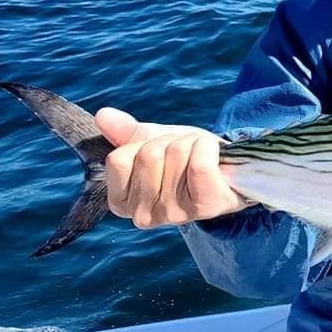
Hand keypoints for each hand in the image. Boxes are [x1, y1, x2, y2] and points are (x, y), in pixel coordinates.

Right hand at [96, 107, 250, 228]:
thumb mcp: (153, 142)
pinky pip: (200, 163)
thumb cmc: (187, 159)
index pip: (118, 159)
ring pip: (176, 153)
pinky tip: (215, 159)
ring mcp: (174, 215)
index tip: (159, 152)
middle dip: (170, 142)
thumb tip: (102, 116)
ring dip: (192, 143)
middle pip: (149, 154)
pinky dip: (208, 147)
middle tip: (186, 154)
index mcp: (122, 203)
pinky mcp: (205, 206)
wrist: (229, 171)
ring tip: (200, 158)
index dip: (142, 144)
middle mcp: (144, 215)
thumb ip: (125, 133)